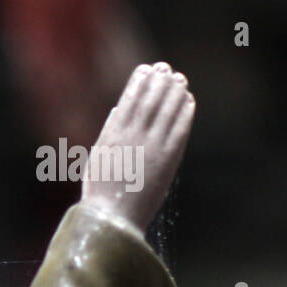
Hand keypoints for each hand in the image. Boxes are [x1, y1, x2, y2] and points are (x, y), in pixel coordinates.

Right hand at [81, 62, 194, 231]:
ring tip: (180, 80)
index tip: (146, 69)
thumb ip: (109, 132)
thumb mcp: (98, 156)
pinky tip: (188, 101)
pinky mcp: (168, 159)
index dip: (140, 81)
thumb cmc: (100, 190)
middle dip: (159, 81)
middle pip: (151, 100)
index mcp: (112, 135)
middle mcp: (133, 136)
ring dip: (175, 92)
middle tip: (167, 69)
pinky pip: (180, 128)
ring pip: (167, 110)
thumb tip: (118, 110)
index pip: (129, 99)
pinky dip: (185, 111)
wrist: (113, 217)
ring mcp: (152, 146)